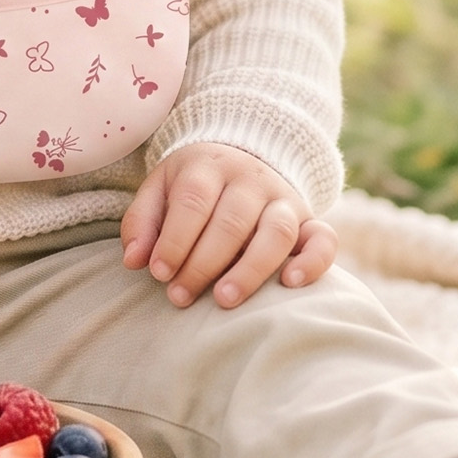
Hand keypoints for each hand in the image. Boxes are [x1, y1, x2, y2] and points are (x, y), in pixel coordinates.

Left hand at [120, 143, 336, 308]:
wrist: (241, 156)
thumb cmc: (192, 185)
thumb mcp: (160, 188)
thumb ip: (142, 221)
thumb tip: (134, 260)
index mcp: (209, 166)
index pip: (193, 201)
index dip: (175, 239)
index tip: (158, 273)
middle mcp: (251, 179)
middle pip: (232, 221)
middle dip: (203, 263)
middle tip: (180, 296)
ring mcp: (284, 199)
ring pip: (277, 231)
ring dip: (251, 268)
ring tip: (224, 300)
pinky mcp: (310, 220)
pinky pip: (324, 239)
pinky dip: (313, 262)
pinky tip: (290, 284)